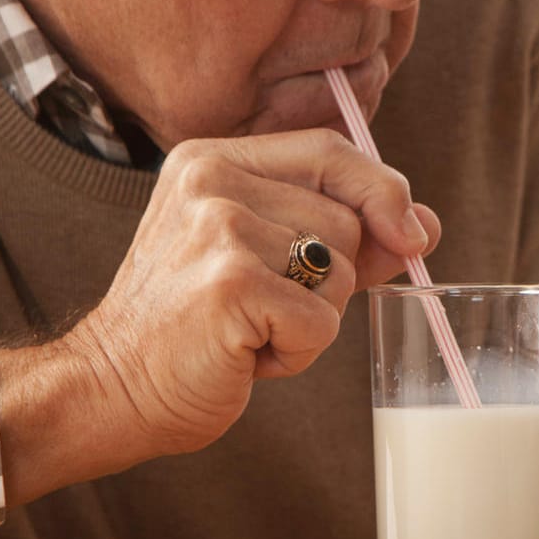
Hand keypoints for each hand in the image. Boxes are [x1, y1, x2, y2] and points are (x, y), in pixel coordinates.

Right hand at [54, 129, 438, 462]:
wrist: (113, 388)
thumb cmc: (196, 326)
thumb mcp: (267, 260)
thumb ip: (343, 234)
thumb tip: (424, 224)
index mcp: (214, 159)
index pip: (331, 150)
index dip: (382, 192)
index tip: (410, 237)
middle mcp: (211, 181)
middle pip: (346, 219)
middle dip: (330, 280)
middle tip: (264, 306)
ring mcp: (218, 228)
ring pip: (339, 272)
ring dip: (312, 319)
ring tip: (250, 329)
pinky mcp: (229, 284)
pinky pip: (322, 321)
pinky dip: (297, 352)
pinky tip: (244, 353)